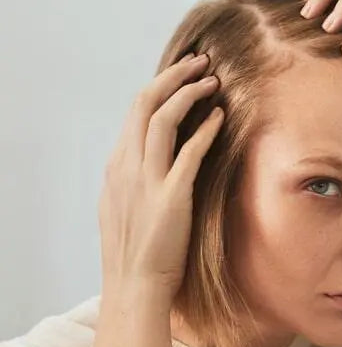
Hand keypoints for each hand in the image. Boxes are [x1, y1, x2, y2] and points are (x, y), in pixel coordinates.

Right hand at [99, 54, 223, 301]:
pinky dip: (205, 130)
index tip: (182, 75)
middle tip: (200, 62)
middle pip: (145, 103)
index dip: (160, 86)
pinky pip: (189, 153)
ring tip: (212, 81)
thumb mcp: (123, 204)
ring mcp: (146, 180)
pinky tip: (220, 117)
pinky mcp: (170, 197)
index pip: (135, 111)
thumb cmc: (134, 248)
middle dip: (173, 76)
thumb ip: (134, 175)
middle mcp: (126, 165)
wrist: (134, 284)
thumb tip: (149, 155)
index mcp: (116, 165)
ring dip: (189, 94)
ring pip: (163, 119)